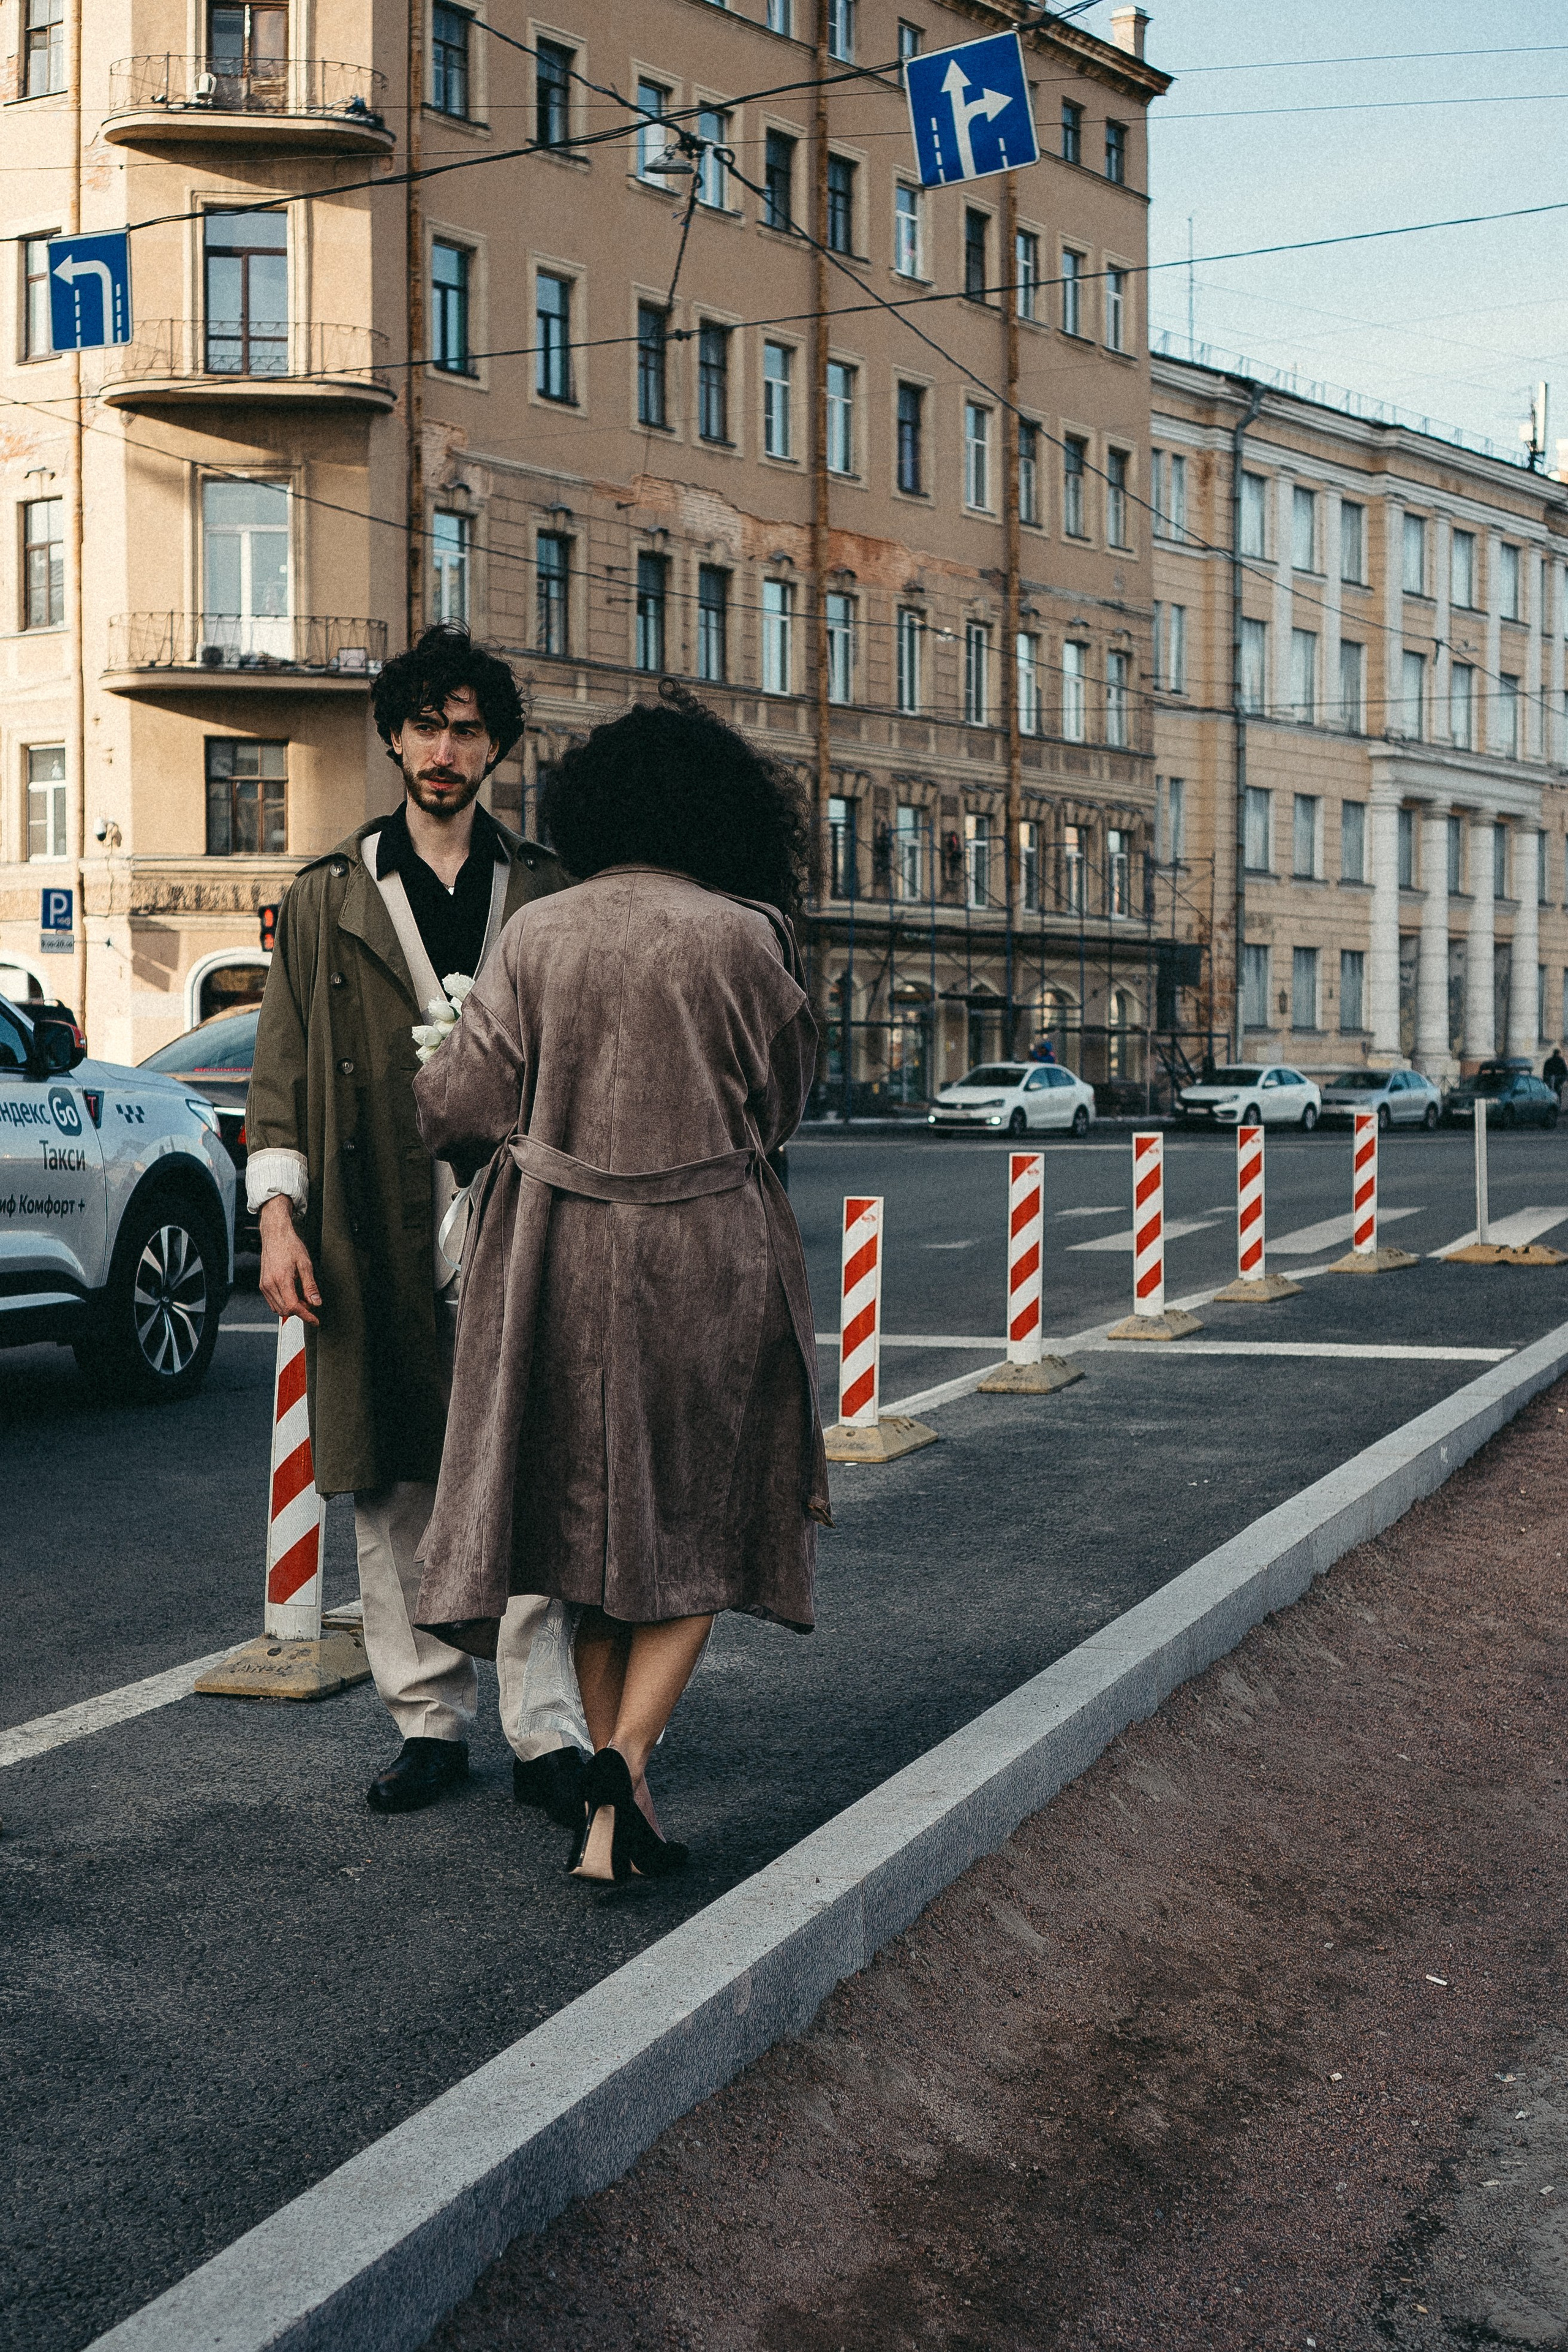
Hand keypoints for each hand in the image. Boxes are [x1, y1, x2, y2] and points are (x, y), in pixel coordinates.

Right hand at [259, 1195, 321, 1327]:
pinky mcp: (262, 1285)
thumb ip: (310, 1286)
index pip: (293, 1307)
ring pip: (278, 1309)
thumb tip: (316, 1303)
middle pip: (285, 1310)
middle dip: (300, 1311)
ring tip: (302, 1297)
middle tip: (311, 1302)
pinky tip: (292, 1294)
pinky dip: (283, 1303)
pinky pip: (272, 1302)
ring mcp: (264, 1285)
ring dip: (291, 1308)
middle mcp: (269, 1285)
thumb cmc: (290, 1246)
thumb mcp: (305, 1265)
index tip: (315, 1321)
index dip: (306, 1316)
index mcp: (281, 1280)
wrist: (275, 1235)